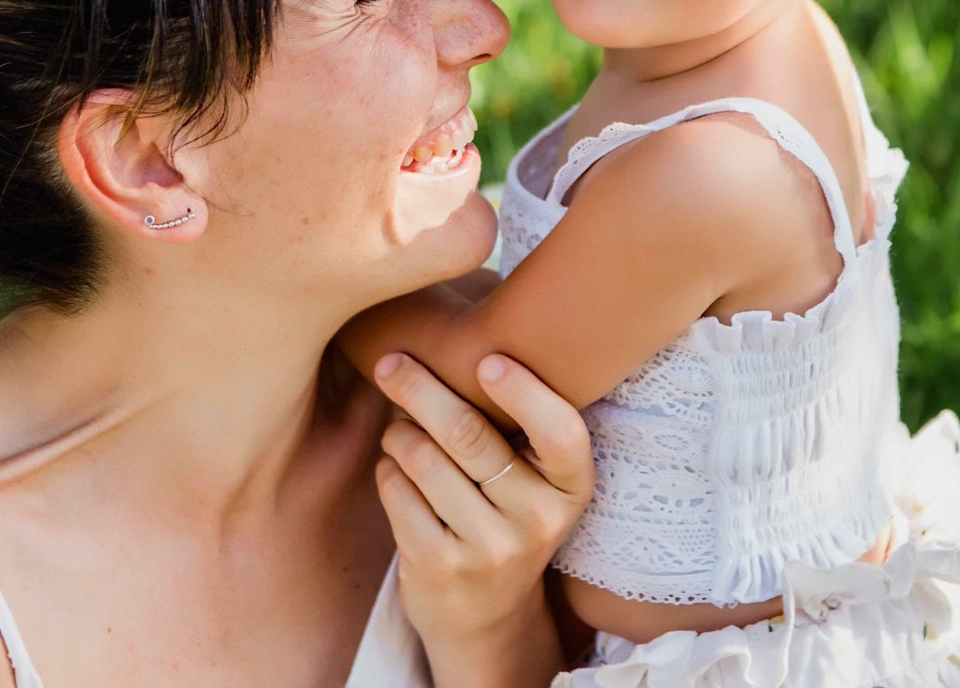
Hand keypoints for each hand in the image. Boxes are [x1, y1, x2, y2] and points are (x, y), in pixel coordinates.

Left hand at [372, 351, 592, 676]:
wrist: (488, 615)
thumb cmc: (506, 514)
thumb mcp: (535, 480)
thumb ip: (515, 424)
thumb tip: (454, 344)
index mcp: (571, 487)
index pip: (561, 433)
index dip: (524, 393)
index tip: (487, 359)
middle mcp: (537, 520)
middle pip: (469, 434)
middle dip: (421, 388)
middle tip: (391, 362)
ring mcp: (489, 548)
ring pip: (424, 458)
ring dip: (399, 433)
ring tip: (399, 429)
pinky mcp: (439, 567)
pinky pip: (397, 491)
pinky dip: (387, 469)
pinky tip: (396, 470)